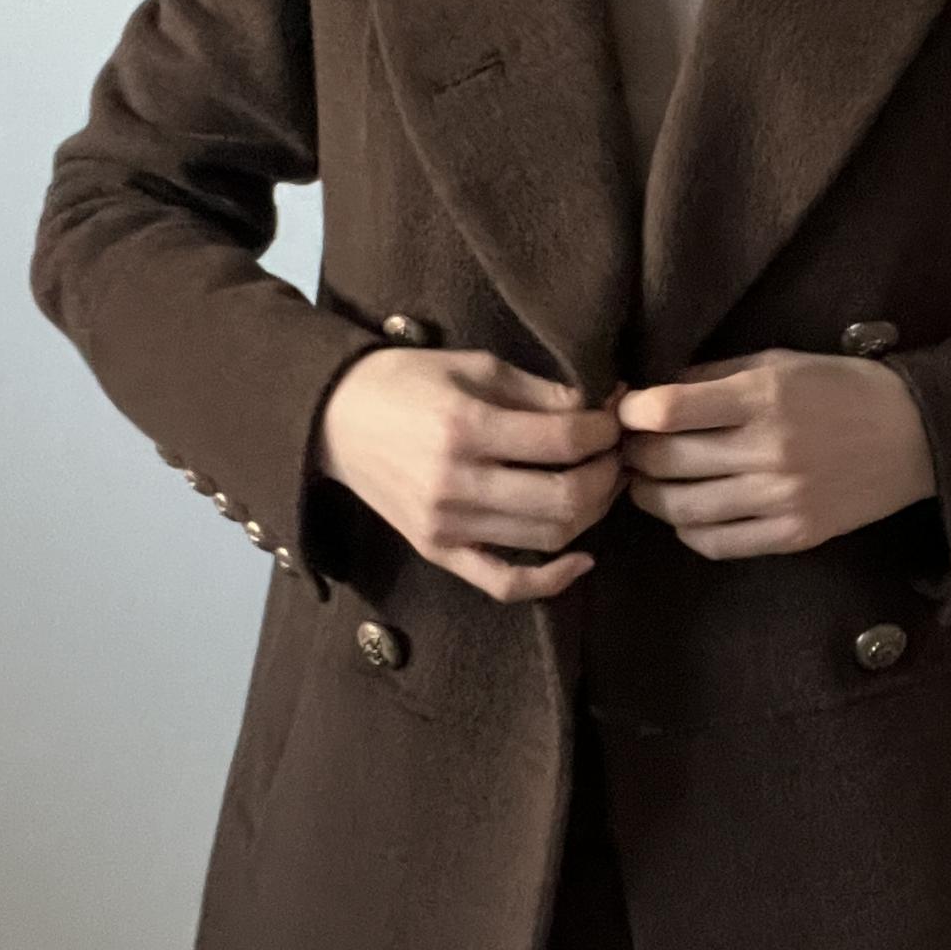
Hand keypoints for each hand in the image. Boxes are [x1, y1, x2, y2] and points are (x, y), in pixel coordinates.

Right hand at [316, 348, 626, 600]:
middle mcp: (457, 484)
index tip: (616, 417)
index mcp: (466, 428)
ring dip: (592, 514)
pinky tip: (583, 558)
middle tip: (618, 453)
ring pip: (548, 537)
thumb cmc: (405, 382)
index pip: (565, 441)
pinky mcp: (438, 552)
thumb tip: (603, 406)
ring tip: (601, 484)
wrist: (332, 419)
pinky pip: (505, 583)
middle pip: (566, 497)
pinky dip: (552, 580)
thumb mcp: (474, 367)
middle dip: (608, 474)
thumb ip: (540, 391)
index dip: (605, 430)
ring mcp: (446, 526)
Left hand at [615, 347, 936, 558]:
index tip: (627, 411)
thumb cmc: (841, 389)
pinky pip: (717, 543)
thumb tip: (648, 393)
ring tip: (648, 481)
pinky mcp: (794, 536)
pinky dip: (687, 529)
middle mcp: (770, 450)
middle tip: (630, 447)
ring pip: (682, 508)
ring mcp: (782, 499)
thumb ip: (714, 376)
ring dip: (649, 495)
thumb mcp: (779, 363)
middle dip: (634, 453)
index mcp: (764, 397)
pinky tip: (687, 511)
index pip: (667, 410)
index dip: (632, 412)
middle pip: (666, 461)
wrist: (915, 437)